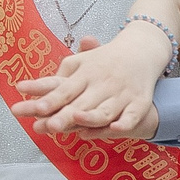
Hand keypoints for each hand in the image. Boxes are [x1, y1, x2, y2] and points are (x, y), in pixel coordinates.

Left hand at [12, 26, 167, 137]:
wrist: (142, 51)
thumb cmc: (105, 60)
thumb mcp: (82, 61)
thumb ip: (61, 73)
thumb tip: (38, 85)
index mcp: (86, 73)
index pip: (64, 89)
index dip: (50, 100)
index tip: (37, 109)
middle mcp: (102, 83)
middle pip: (81, 103)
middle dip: (65, 115)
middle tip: (47, 126)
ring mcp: (121, 93)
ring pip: (105, 110)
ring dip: (91, 117)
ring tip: (77, 121)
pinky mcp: (139, 101)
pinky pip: (132, 114)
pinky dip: (124, 122)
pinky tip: (116, 128)